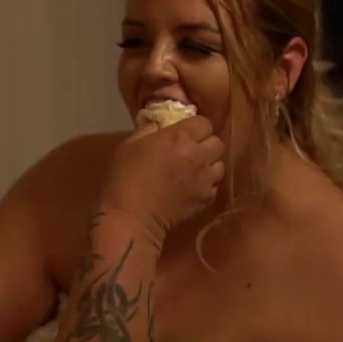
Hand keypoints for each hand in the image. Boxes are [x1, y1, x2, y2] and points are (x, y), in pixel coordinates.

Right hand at [98, 116, 224, 247]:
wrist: (130, 218)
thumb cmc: (123, 179)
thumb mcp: (127, 146)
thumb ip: (147, 131)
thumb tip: (159, 128)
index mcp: (178, 137)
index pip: (204, 122)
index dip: (195, 127)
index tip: (183, 134)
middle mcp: (198, 155)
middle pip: (217, 142)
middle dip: (205, 144)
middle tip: (190, 152)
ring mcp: (205, 179)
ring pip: (219, 164)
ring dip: (208, 165)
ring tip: (194, 171)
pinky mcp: (206, 198)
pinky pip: (214, 185)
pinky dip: (205, 185)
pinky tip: (191, 188)